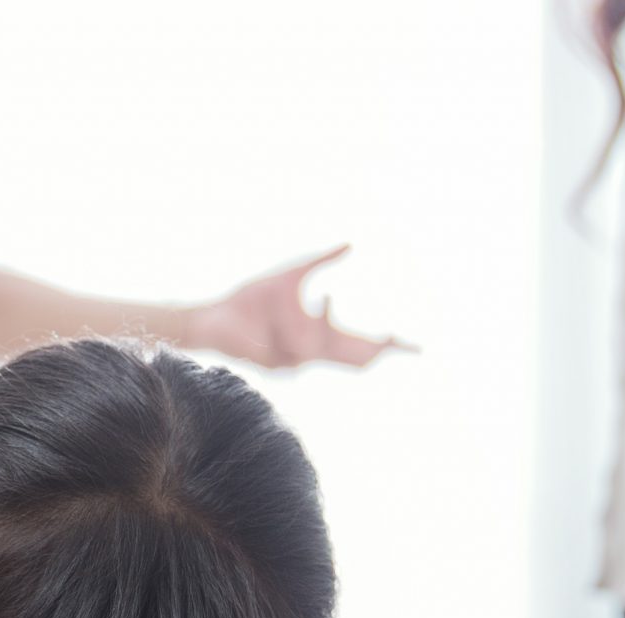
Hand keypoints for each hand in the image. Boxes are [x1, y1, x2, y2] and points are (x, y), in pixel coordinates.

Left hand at [187, 245, 408, 370]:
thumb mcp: (294, 273)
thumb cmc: (252, 298)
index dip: (383, 345)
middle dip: (373, 351)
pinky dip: (297, 327)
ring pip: (321, 347)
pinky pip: (299, 347)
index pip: (357, 344)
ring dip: (313, 321)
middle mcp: (311, 351)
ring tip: (305, 302)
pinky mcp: (280, 366)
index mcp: (318, 333)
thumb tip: (351, 243)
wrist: (218, 317)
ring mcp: (296, 362)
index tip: (406, 344)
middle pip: (351, 358)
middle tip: (397, 344)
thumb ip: (323, 260)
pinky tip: (288, 316)